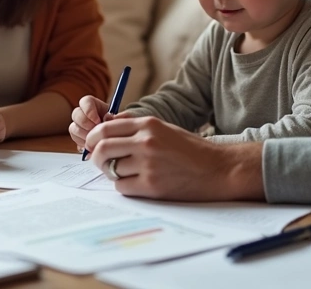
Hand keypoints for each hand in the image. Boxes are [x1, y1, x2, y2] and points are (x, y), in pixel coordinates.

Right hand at [68, 95, 131, 151]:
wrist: (123, 138)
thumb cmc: (125, 125)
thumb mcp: (127, 118)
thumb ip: (119, 116)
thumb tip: (109, 117)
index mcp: (95, 105)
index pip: (85, 101)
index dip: (88, 110)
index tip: (97, 120)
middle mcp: (85, 115)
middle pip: (76, 114)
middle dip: (85, 124)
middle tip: (95, 132)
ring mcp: (81, 127)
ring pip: (73, 128)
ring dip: (83, 135)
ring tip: (96, 141)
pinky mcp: (80, 139)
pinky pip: (75, 140)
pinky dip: (83, 145)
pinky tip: (93, 147)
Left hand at [85, 116, 264, 200]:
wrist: (219, 169)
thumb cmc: (191, 150)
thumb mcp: (164, 128)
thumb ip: (136, 126)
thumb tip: (106, 125)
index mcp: (148, 124)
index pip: (105, 128)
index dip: (92, 138)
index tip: (91, 145)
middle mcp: (146, 142)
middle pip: (102, 148)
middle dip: (96, 157)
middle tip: (100, 162)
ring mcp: (148, 164)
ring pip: (111, 170)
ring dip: (113, 173)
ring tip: (128, 173)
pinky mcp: (152, 186)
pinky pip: (122, 187)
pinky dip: (124, 186)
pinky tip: (137, 184)